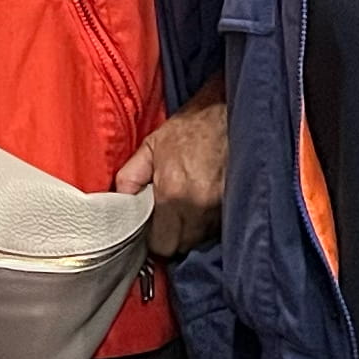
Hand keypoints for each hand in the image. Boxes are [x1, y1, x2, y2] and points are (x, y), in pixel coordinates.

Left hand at [119, 86, 229, 260]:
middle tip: (169, 215)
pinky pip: (219, 227)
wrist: (231, 111)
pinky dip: (210, 220)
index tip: (153, 226)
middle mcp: (198, 208)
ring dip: (193, 228)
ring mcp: (221, 209)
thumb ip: (130, 177)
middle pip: (182, 246)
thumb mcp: (151, 146)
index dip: (155, 239)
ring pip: (201, 239)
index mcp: (173, 195)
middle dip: (173, 235)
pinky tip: (206, 200)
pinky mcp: (238, 205)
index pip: (162, 245)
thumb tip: (120, 202)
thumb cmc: (191, 127)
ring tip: (189, 203)